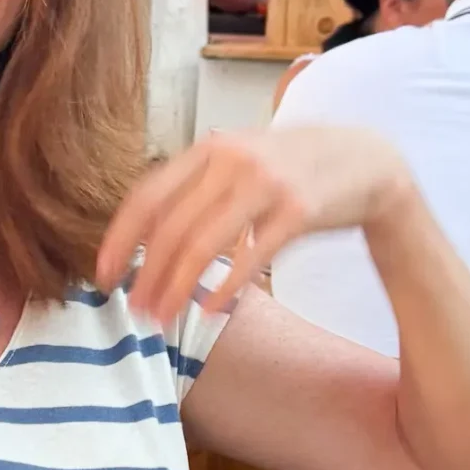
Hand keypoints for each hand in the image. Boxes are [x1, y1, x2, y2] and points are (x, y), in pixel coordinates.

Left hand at [98, 126, 413, 322]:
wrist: (366, 161)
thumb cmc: (292, 170)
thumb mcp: (239, 162)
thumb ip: (197, 188)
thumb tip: (146, 235)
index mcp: (208, 150)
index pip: (146, 197)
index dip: (120, 241)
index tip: (104, 277)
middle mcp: (232, 160)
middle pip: (171, 228)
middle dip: (147, 277)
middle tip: (136, 312)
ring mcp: (266, 183)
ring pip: (203, 245)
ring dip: (177, 289)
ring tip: (164, 319)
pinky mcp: (299, 210)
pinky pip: (251, 257)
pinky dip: (226, 287)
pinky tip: (211, 309)